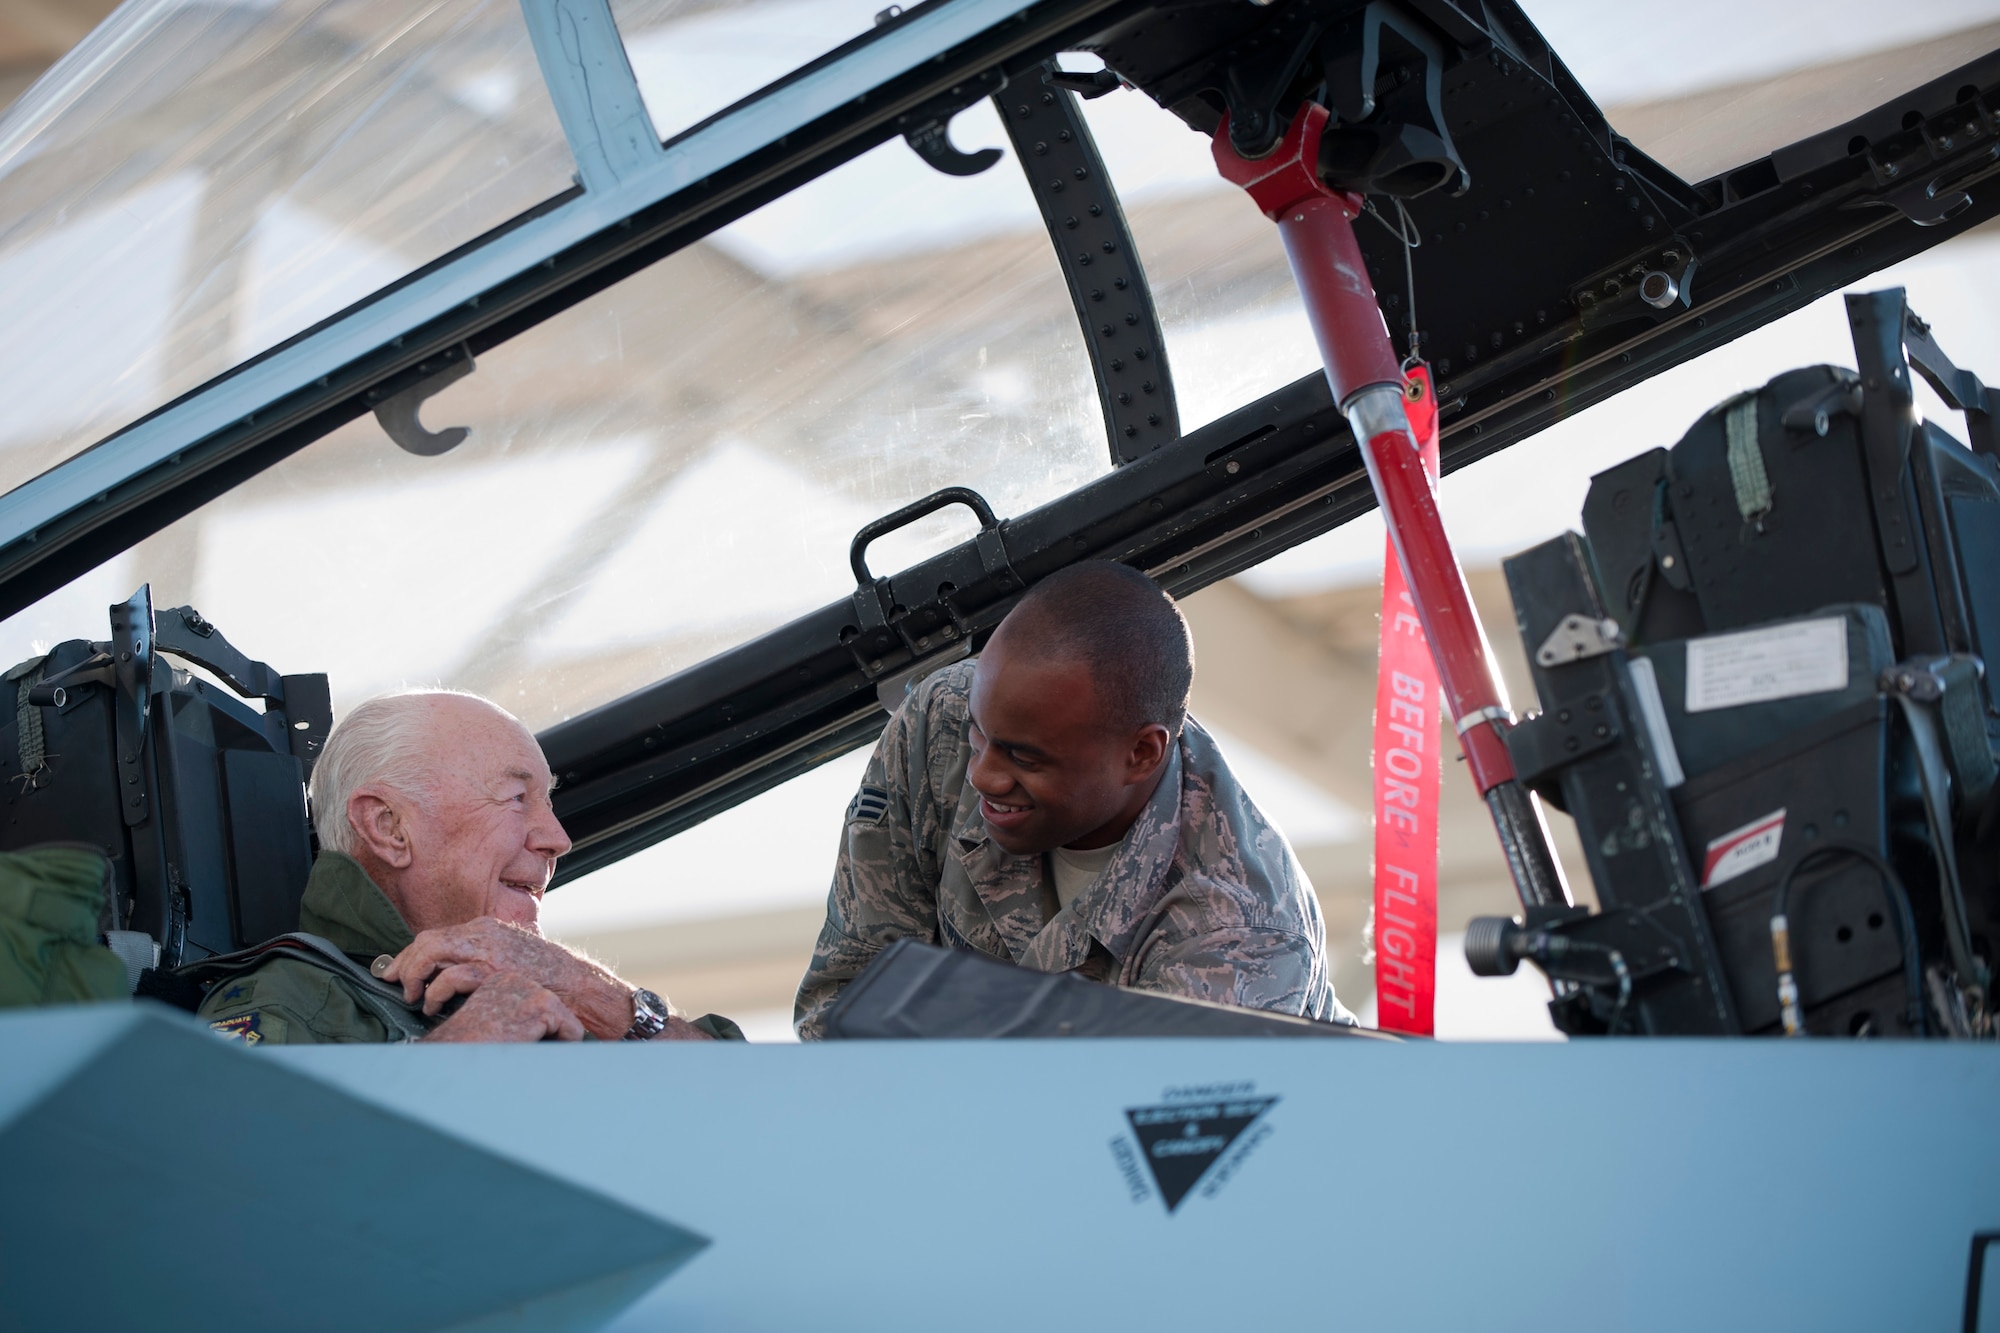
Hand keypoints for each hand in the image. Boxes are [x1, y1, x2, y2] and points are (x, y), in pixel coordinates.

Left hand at [385, 917, 635, 1038]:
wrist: (579, 985)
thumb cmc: (547, 978)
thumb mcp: (511, 958)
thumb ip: (483, 960)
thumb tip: (450, 974)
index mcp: (485, 929)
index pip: (434, 936)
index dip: (409, 955)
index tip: (396, 971)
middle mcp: (483, 934)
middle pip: (426, 941)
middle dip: (403, 964)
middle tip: (393, 985)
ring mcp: (487, 950)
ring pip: (431, 951)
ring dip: (413, 975)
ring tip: (411, 996)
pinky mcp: (492, 970)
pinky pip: (449, 975)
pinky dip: (434, 991)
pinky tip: (433, 1004)